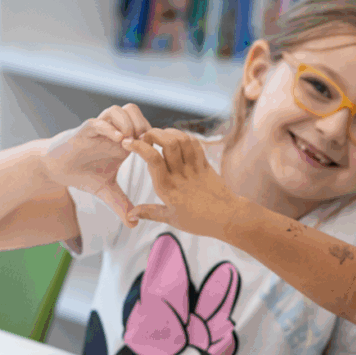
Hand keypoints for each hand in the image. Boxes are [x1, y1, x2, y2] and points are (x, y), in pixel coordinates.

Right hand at [41, 104, 150, 226]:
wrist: (56, 169)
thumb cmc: (83, 174)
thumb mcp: (106, 192)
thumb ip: (121, 205)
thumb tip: (134, 225)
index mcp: (123, 143)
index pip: (144, 127)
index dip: (153, 137)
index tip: (157, 153)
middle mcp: (113, 132)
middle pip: (134, 112)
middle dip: (143, 125)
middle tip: (145, 144)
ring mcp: (99, 130)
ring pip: (118, 110)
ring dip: (128, 123)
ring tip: (130, 142)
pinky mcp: (84, 130)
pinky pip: (99, 122)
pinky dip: (110, 128)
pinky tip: (118, 141)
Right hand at [123, 128, 242, 237]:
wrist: (227, 218)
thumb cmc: (198, 221)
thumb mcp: (170, 219)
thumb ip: (149, 212)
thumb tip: (130, 214)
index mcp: (168, 188)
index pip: (152, 159)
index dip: (139, 146)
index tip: (128, 143)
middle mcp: (181, 175)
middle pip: (168, 143)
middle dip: (153, 133)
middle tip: (145, 136)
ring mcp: (195, 168)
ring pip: (182, 140)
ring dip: (169, 132)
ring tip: (160, 135)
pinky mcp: (206, 165)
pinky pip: (196, 144)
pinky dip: (184, 137)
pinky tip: (177, 139)